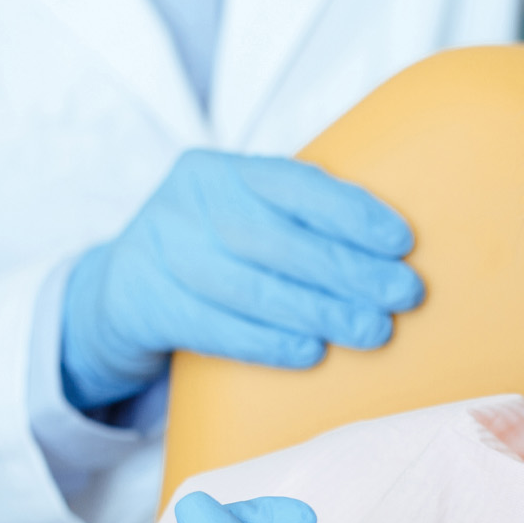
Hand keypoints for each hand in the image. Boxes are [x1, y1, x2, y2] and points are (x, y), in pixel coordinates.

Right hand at [61, 150, 423, 408]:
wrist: (120, 288)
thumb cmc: (210, 247)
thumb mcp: (241, 213)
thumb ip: (297, 218)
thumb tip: (389, 250)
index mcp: (217, 170)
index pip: (293, 184)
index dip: (351, 213)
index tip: (400, 242)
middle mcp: (185, 204)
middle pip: (279, 240)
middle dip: (350, 270)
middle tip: (403, 295)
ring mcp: (161, 254)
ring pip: (254, 288)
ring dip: (321, 312)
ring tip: (372, 329)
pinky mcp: (148, 305)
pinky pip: (219, 329)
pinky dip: (271, 343)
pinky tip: (312, 352)